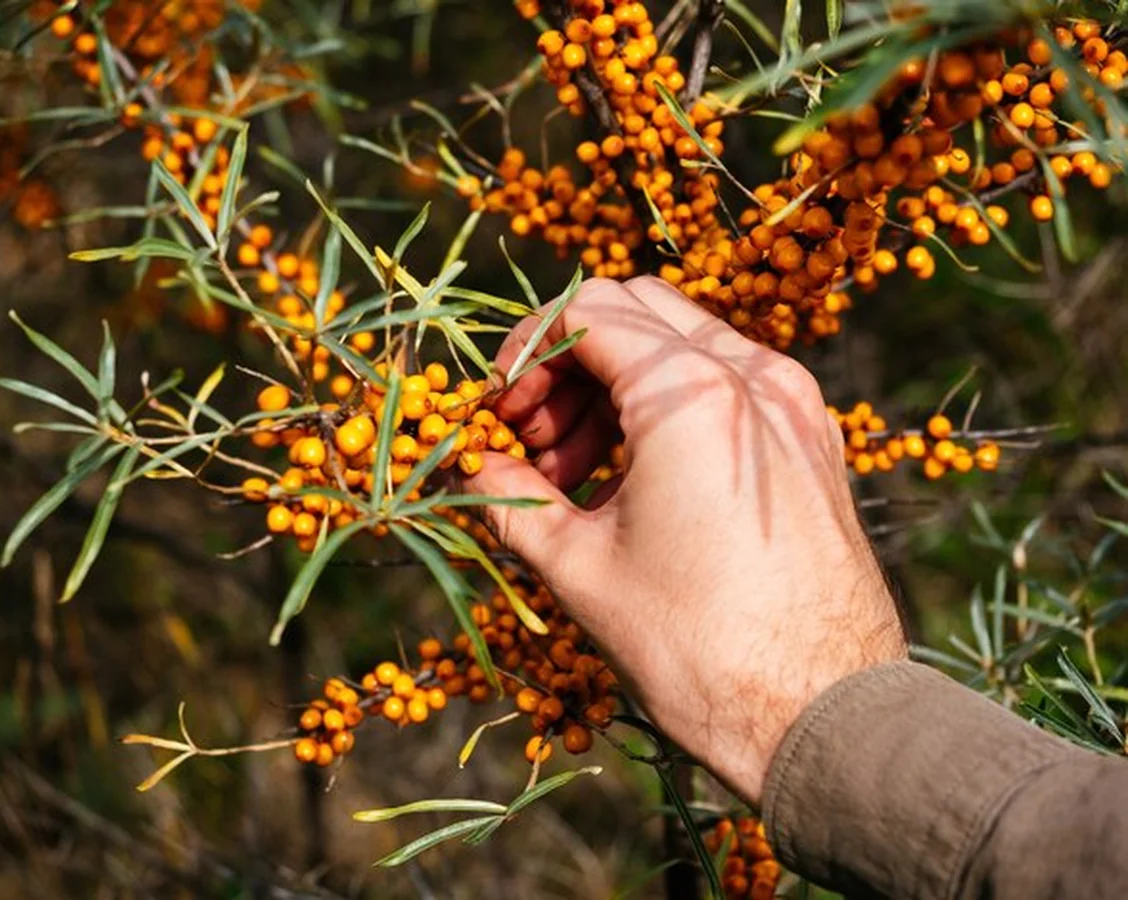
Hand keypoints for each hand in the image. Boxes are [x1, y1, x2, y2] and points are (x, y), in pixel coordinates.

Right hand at [464, 276, 906, 804]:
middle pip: (634, 310)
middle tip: (533, 440)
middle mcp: (754, 377)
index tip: (499, 413)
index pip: (585, 312)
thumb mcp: (580, 569)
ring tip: (575, 475)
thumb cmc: (700, 650)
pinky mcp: (811, 441)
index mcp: (692, 395)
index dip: (523, 353)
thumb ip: (512, 498)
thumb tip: (472, 465)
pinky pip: (725, 386)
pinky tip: (636, 481)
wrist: (824, 717)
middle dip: (567, 361)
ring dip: (613, 386)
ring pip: (681, 343)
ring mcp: (793, 406)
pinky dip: (666, 407)